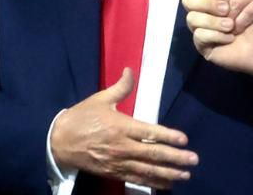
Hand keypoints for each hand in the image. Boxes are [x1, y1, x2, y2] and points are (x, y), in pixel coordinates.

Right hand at [50, 69, 197, 188]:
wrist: (58, 141)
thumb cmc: (81, 118)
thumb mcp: (100, 99)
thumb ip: (120, 87)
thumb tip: (130, 70)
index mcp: (121, 126)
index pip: (149, 132)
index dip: (168, 136)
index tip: (184, 139)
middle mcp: (122, 146)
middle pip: (153, 154)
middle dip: (175, 158)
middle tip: (193, 160)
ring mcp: (118, 162)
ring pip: (147, 170)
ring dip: (168, 173)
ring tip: (186, 175)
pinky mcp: (113, 172)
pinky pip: (136, 179)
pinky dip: (152, 182)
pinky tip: (166, 184)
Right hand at [183, 0, 252, 87]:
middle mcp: (203, 11)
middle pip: (188, 0)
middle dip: (206, 2)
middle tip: (226, 8)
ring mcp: (201, 28)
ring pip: (191, 18)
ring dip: (212, 20)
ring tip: (231, 25)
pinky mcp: (204, 45)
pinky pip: (199, 36)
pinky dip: (215, 35)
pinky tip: (230, 38)